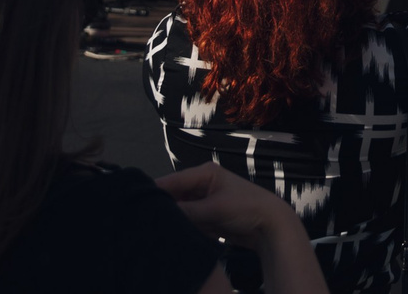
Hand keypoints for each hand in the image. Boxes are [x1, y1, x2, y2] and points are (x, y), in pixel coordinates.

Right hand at [156, 163, 303, 254]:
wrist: (271, 225)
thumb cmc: (247, 208)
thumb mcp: (214, 209)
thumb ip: (186, 212)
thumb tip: (161, 215)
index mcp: (205, 173)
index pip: (171, 181)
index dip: (154, 192)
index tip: (136, 204)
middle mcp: (202, 184)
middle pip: (174, 195)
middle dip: (163, 207)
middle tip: (144, 220)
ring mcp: (205, 200)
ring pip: (179, 209)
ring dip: (173, 218)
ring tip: (156, 227)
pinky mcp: (208, 215)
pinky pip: (188, 220)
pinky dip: (182, 226)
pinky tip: (173, 233)